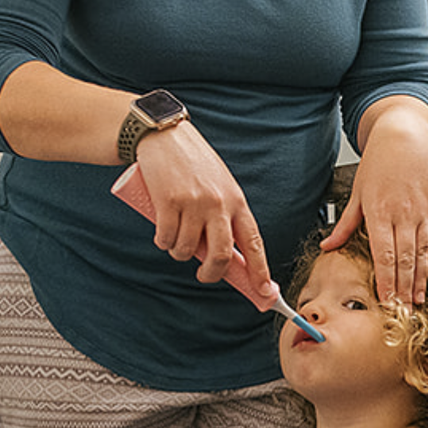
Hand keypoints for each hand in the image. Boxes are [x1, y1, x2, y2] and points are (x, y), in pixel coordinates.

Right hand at [132, 119, 275, 308]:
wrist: (166, 135)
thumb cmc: (194, 163)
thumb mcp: (220, 186)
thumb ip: (224, 216)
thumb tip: (222, 257)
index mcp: (237, 201)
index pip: (254, 242)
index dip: (260, 272)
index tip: (265, 293)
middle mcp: (219, 203)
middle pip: (222, 255)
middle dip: (213, 274)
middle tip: (205, 276)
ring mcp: (194, 203)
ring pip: (188, 250)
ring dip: (179, 254)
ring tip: (175, 241)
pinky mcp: (168, 201)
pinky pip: (166, 238)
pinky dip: (162, 243)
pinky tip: (162, 235)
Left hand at [327, 102, 427, 304]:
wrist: (404, 136)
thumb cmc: (378, 162)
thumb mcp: (356, 192)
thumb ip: (346, 224)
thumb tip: (328, 246)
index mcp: (380, 212)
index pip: (384, 255)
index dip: (387, 281)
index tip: (387, 301)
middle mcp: (404, 214)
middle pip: (406, 259)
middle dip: (405, 288)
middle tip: (405, 312)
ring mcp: (423, 211)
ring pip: (423, 252)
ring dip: (421, 279)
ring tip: (419, 300)